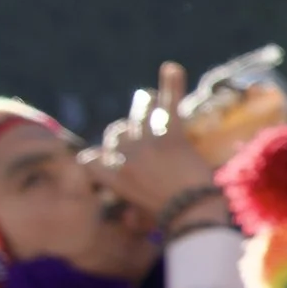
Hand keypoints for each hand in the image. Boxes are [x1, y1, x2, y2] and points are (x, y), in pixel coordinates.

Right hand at [82, 61, 218, 222]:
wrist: (195, 213)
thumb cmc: (173, 219)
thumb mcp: (142, 216)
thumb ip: (130, 207)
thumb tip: (129, 218)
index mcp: (113, 178)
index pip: (91, 158)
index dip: (100, 157)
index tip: (107, 159)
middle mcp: (124, 157)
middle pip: (118, 132)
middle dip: (128, 132)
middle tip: (144, 136)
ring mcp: (147, 144)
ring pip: (139, 114)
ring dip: (144, 106)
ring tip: (148, 100)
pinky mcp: (171, 136)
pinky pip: (168, 105)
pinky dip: (171, 85)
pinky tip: (172, 67)